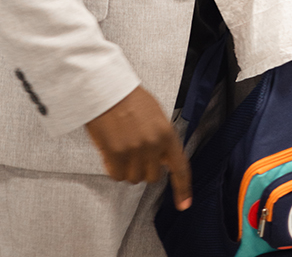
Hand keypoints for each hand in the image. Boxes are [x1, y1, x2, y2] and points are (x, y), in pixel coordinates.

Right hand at [85, 85, 191, 210]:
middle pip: (153, 177)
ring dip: (127, 168)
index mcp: (167, 133)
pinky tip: (110, 152)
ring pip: (134, 178)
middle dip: (144, 168)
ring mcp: (135, 150)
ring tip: (121, 147)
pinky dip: (113, 168)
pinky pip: (117, 176)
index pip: (180, 167)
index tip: (184, 204)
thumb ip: (161, 137)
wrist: (107, 87)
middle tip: (134, 152)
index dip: (183, 188)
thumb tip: (162, 159)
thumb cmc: (129, 98)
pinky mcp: (116, 154)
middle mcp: (153, 144)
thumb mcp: (155, 114)